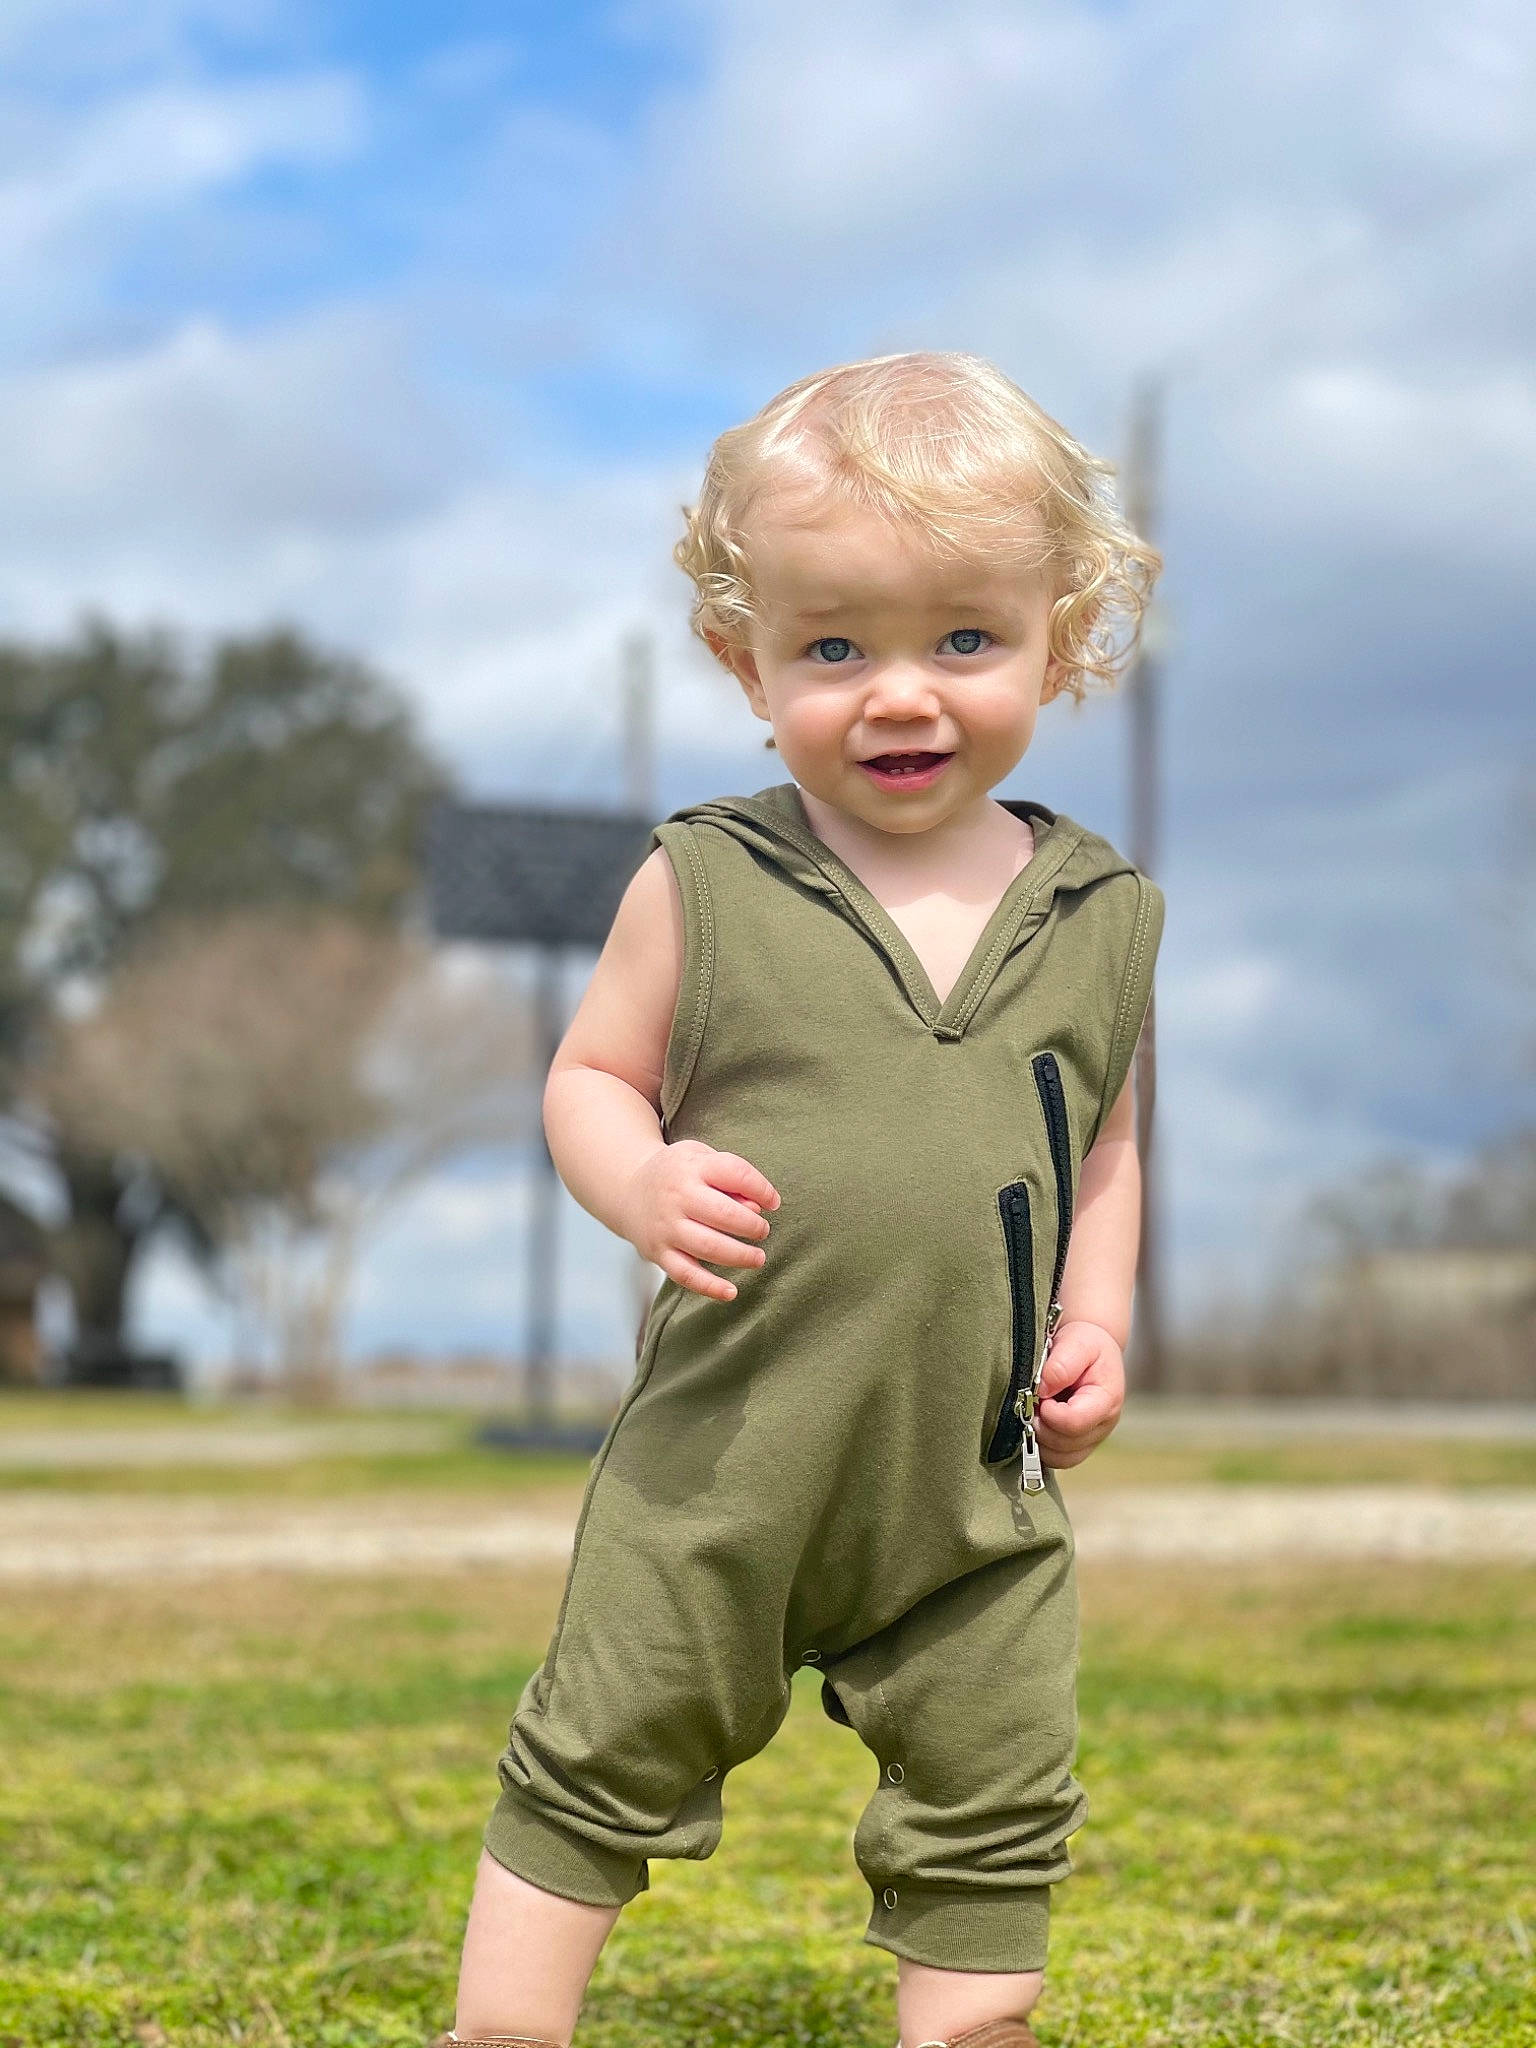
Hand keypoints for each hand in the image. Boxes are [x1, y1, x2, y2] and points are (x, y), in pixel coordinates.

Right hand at [622, 1140, 780, 1301]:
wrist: (627, 1190)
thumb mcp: (701, 1158)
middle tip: (762, 1231)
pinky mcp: (658, 1253)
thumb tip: (757, 1208)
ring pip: (708, 1247)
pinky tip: (731, 1292)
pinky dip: (710, 1287)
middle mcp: (677, 1197)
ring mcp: (666, 1227)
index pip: (734, 1173)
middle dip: (752, 1226)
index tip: (773, 1202)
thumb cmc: (677, 1174)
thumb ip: (731, 1177)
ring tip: (757, 1257)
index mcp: (692, 1167)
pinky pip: (685, 1274)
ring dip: (740, 1256)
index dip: (761, 1189)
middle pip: (723, 1214)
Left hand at [1034, 1319, 1124, 1468]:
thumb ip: (1062, 1365)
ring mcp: (1092, 1438)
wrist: (1092, 1350)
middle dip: (1041, 1425)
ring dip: (1039, 1439)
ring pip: (1060, 1458)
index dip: (1050, 1413)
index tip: (1040, 1395)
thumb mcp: (1078, 1342)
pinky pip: (1058, 1460)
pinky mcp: (1079, 1444)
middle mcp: (1103, 1424)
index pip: (1074, 1423)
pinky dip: (1042, 1447)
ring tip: (1036, 1412)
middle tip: (1033, 1403)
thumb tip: (1042, 1390)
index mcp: (1107, 1399)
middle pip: (1064, 1444)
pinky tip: (1038, 1423)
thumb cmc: (1087, 1344)